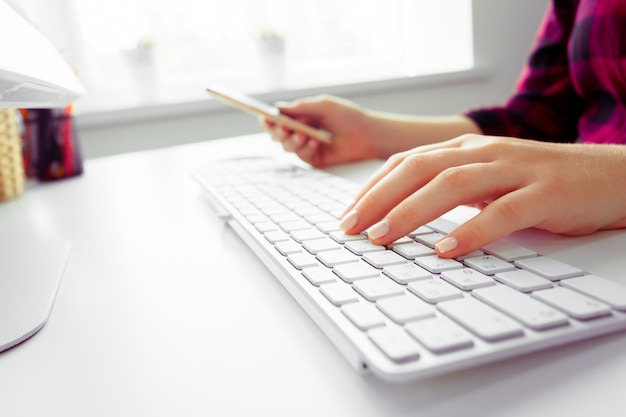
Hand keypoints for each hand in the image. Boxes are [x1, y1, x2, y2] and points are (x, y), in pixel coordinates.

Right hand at [260, 95, 379, 166]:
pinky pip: (302, 156)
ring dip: (292, 140)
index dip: (268, 120)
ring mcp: (305, 146)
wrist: (367, 133)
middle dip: (278, 132)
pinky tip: (315, 142)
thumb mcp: (323, 106)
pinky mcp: (313, 159)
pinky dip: (306, 148)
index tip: (264, 118)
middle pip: (277, 135)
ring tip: (303, 135)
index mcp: (299, 116)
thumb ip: (301, 107)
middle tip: (283, 128)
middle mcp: (299, 131)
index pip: (277, 119)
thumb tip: (279, 107)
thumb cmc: (347, 116)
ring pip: (286, 146)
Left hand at [339, 134, 625, 256]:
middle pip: (419, 168)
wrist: (610, 175)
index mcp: (466, 149)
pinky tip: (446, 250)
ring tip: (383, 237)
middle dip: (378, 198)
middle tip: (350, 228)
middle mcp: (484, 152)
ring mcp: (515, 170)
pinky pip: (503, 211)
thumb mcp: (487, 179)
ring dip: (411, 211)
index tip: (346, 215)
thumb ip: (449, 188)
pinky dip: (471, 231)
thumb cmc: (540, 182)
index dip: (372, 187)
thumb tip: (401, 213)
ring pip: (453, 184)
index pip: (406, 162)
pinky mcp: (545, 193)